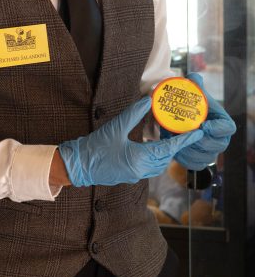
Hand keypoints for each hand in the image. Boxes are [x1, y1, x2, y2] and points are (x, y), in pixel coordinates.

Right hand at [58, 96, 203, 186]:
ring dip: (166, 153)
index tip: (197, 133)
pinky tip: (153, 147)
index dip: (184, 140)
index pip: (168, 148)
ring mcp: (136, 175)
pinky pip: (150, 167)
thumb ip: (134, 113)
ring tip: (171, 138)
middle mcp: (141, 169)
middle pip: (166, 158)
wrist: (78, 165)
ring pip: (159, 165)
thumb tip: (149, 100)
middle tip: (185, 132)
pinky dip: (156, 157)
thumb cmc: (95, 146)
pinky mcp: (130, 176)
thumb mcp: (116, 126)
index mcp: (139, 158)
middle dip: (176, 146)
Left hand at [161, 72, 236, 169]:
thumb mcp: (192, 93)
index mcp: (222, 123)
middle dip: (197, 140)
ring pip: (203, 157)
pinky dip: (183, 158)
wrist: (182, 120)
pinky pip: (194, 164)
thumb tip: (194, 77)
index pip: (227, 128)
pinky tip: (174, 148)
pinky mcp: (200, 161)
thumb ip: (194, 83)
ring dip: (187, 149)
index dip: (217, 128)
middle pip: (215, 145)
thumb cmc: (191, 105)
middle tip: (182, 133)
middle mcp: (221, 140)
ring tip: (174, 139)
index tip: (202, 125)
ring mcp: (211, 152)